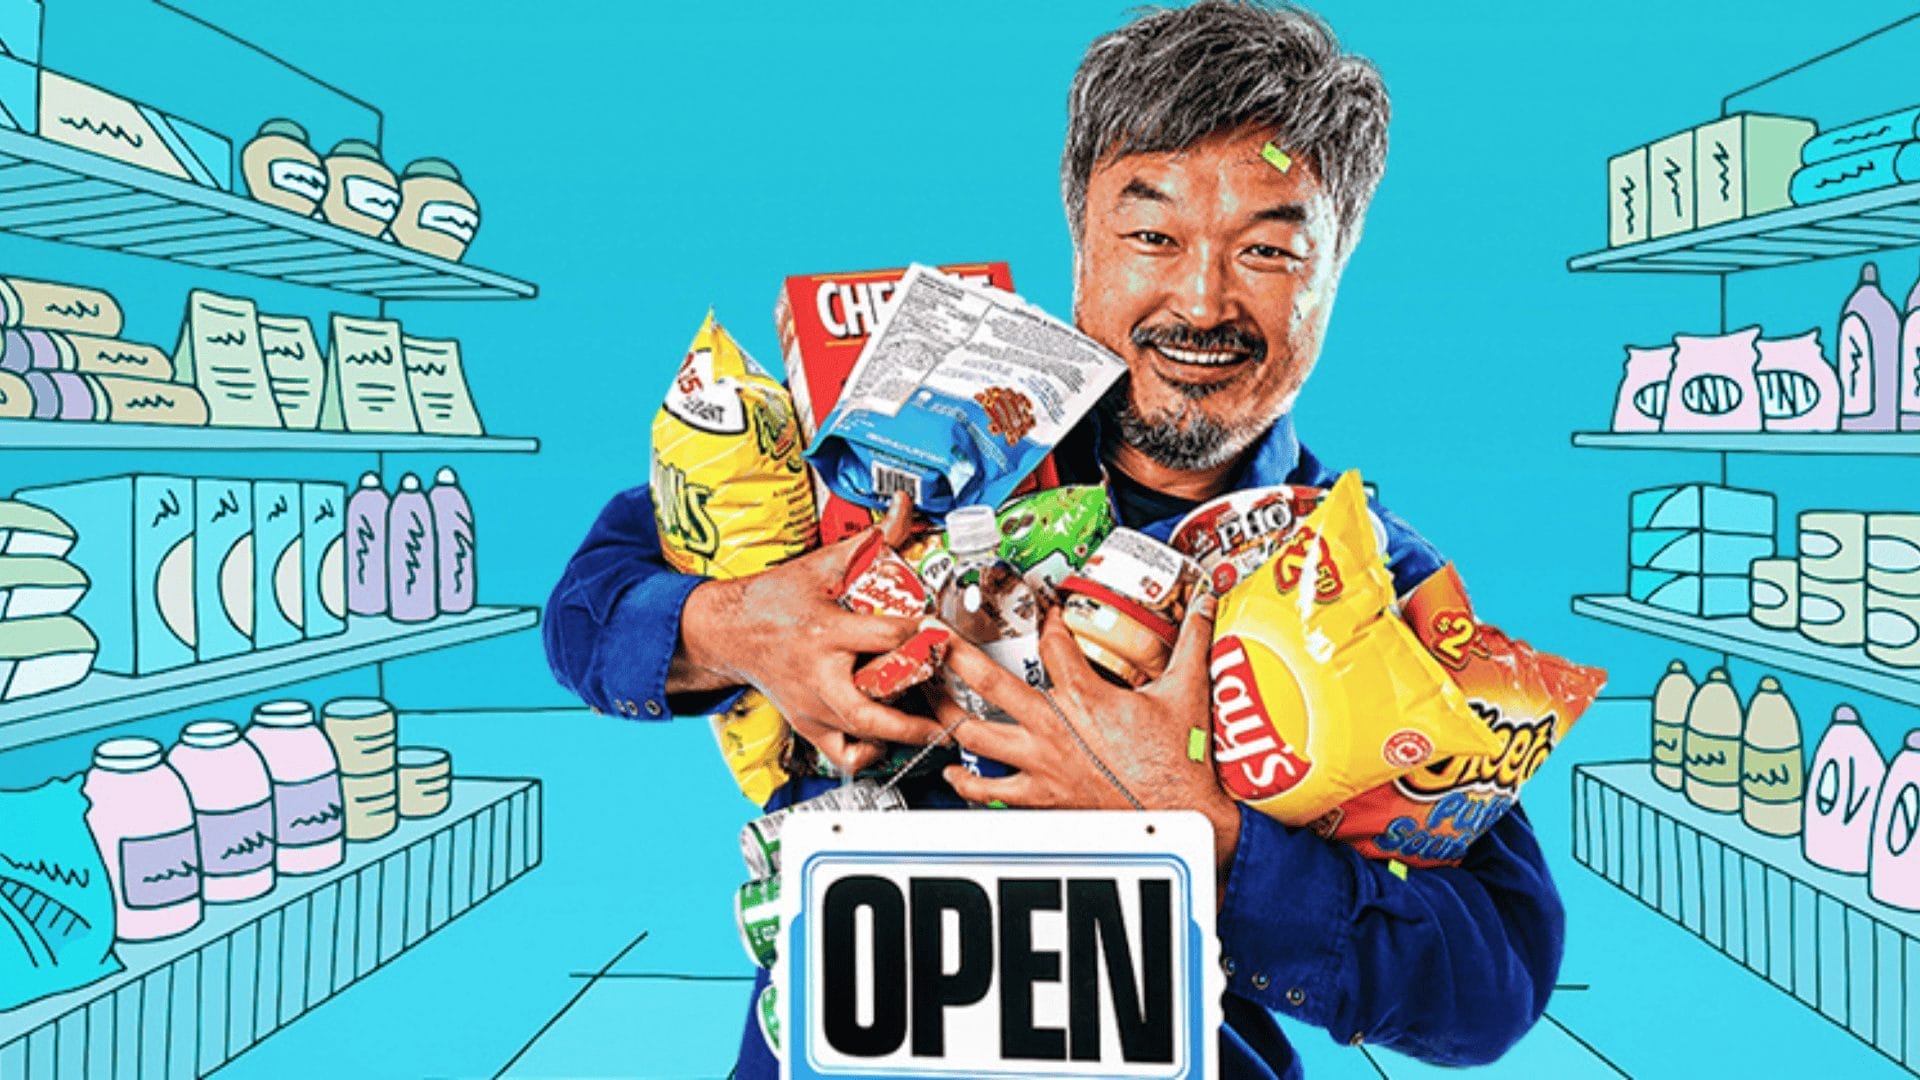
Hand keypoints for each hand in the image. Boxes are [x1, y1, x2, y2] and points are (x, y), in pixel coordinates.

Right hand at [677, 494, 942, 772]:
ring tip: (932, 726)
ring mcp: (811, 705)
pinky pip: (842, 752)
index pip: (884, 637)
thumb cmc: (774, 599)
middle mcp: (817, 675)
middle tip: (949, 714)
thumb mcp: (822, 564)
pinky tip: (887, 735)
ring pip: (859, 735)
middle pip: (868, 709)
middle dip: (913, 718)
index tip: (945, 635)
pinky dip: (868, 751)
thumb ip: (870, 541)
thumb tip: (902, 509)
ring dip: (899, 735)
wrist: (728, 630)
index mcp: (824, 632)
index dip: (921, 636)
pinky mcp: (807, 724)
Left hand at [938, 593, 1241, 873]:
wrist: (1180, 818)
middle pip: (989, 680)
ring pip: (975, 733)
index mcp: (1085, 695)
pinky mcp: (1040, 797)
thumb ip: (1192, 642)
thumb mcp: (1187, 693)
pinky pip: (989, 790)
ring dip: (946, 713)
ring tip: (928, 695)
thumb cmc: (1180, 763)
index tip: (1043, 607)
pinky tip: (952, 771)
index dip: (1047, 617)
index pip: (1054, 642)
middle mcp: (1053, 726)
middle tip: (932, 636)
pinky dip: (964, 782)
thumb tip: (1206, 604)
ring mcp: (1042, 763)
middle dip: (956, 655)